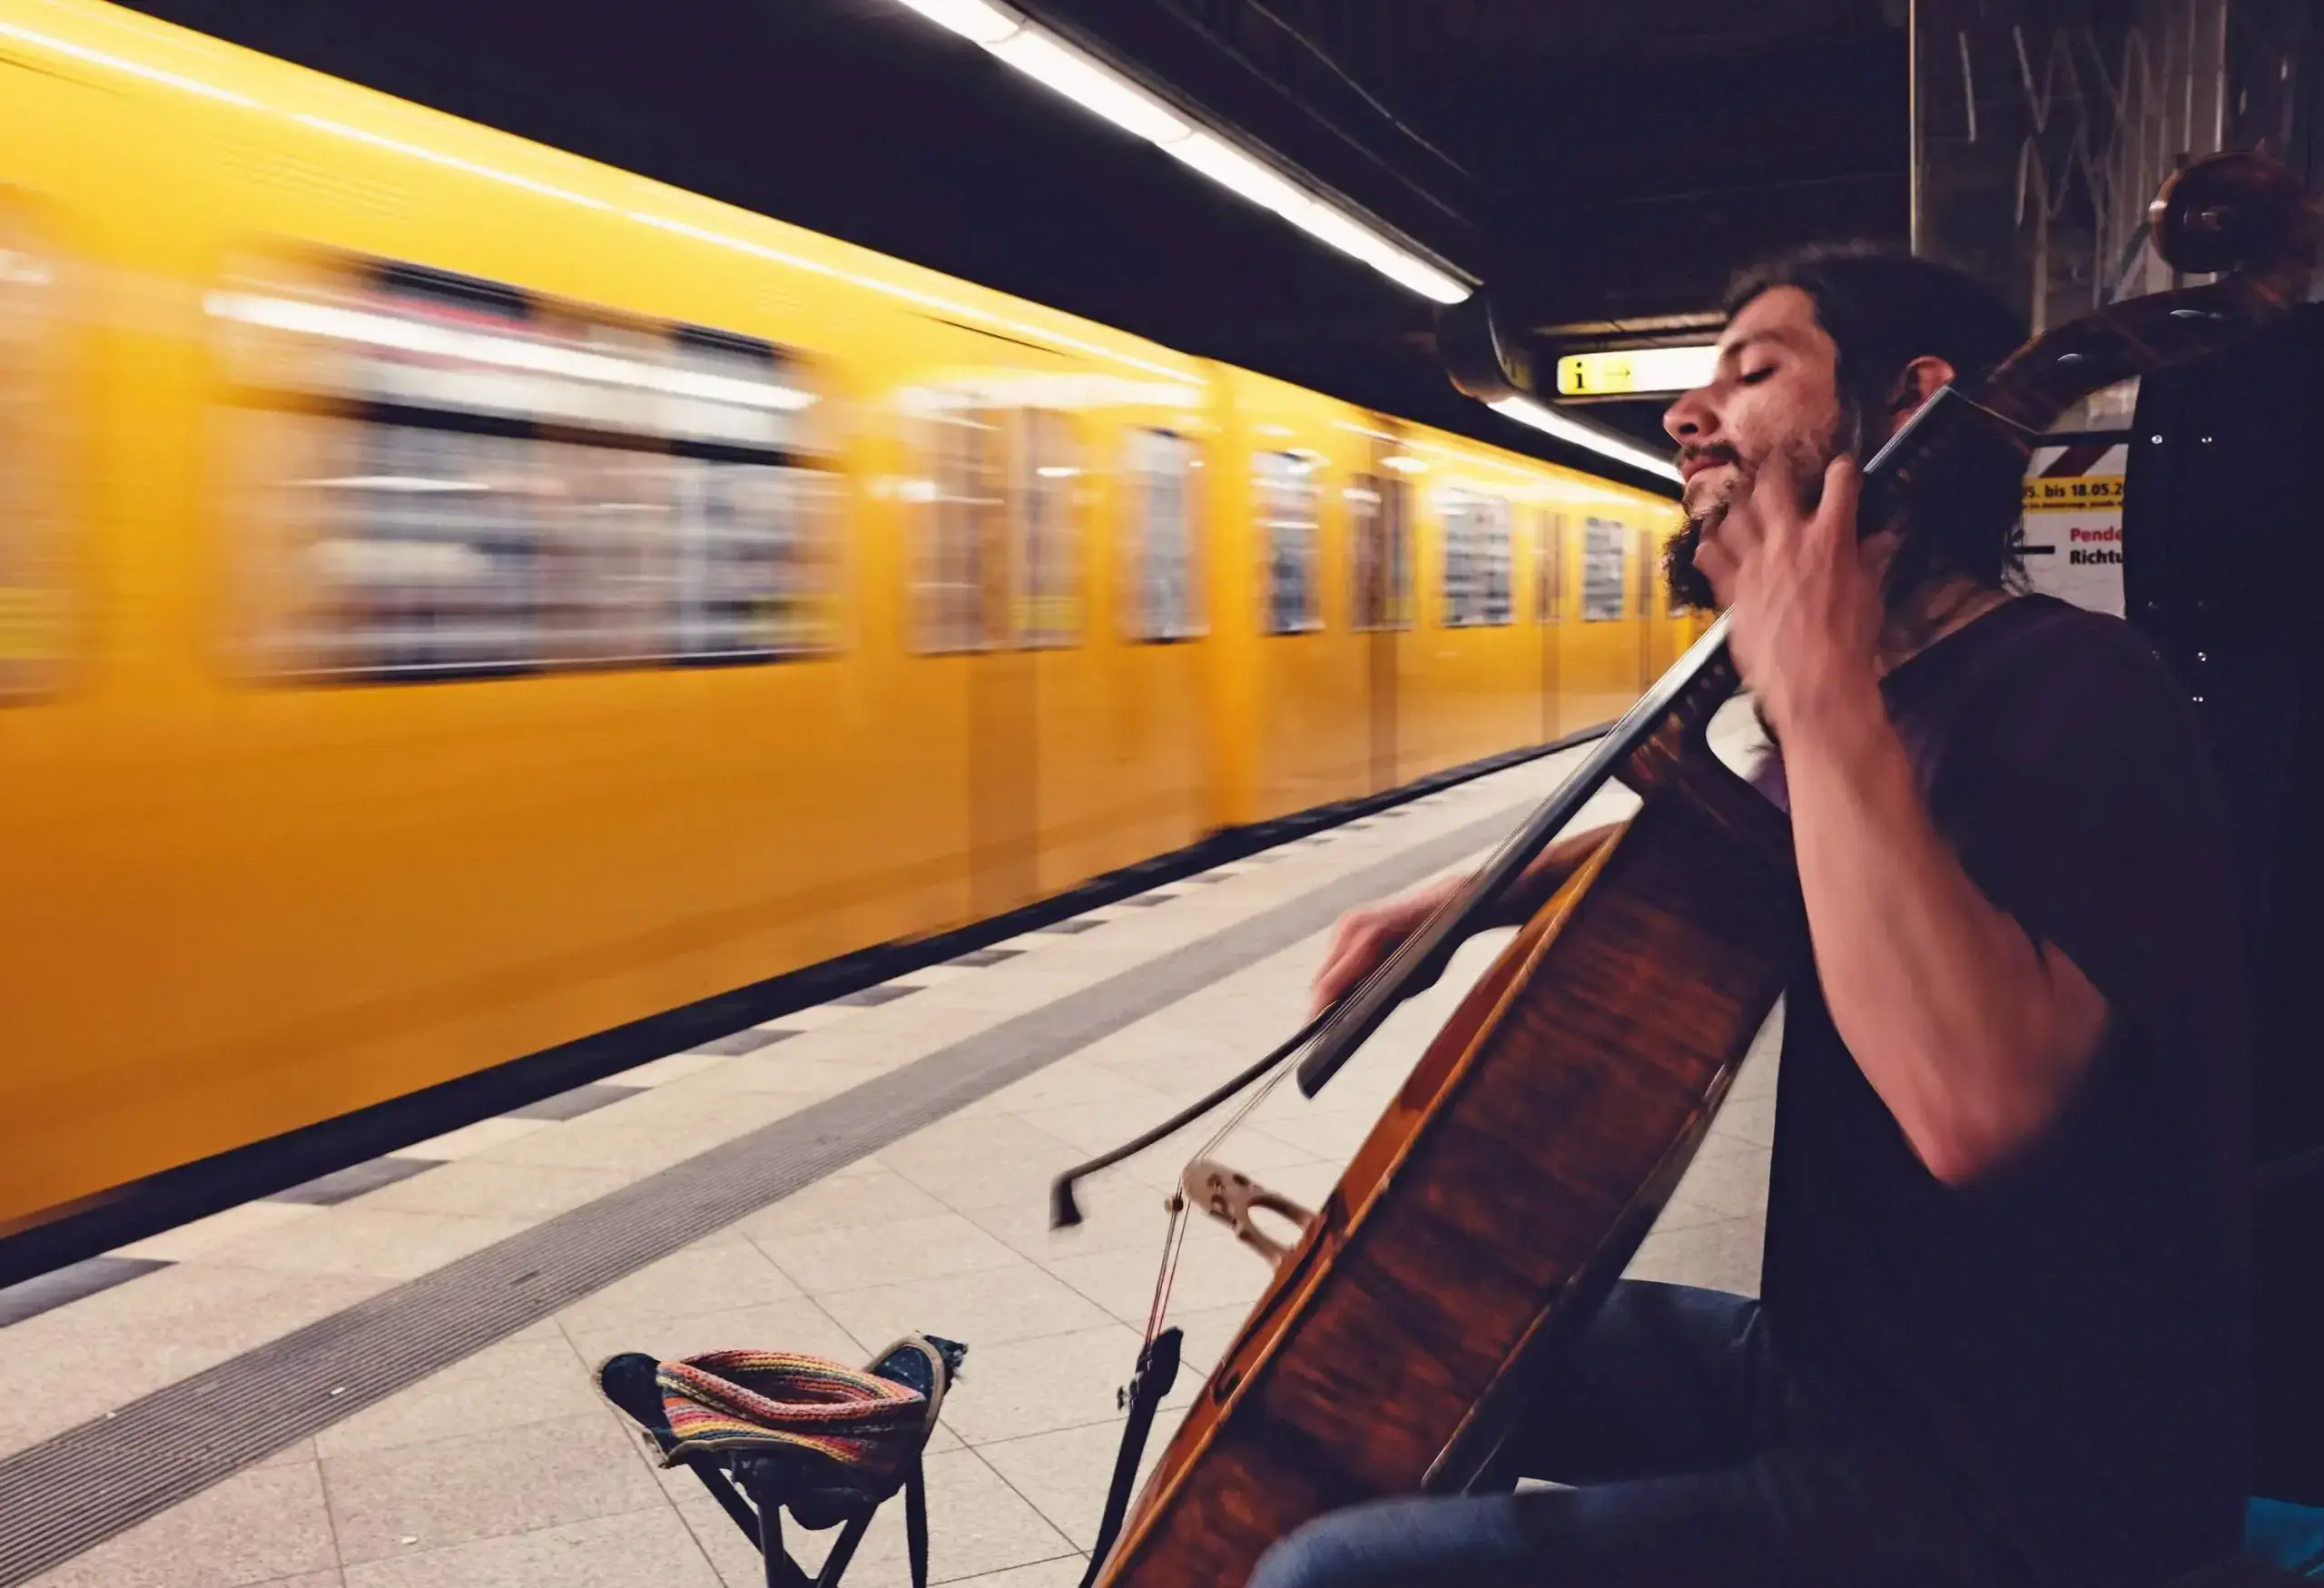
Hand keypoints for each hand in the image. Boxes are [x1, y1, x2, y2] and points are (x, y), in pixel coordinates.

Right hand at [1310, 873, 1463, 1015]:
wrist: (1441, 904)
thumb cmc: (1436, 944)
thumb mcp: (1414, 979)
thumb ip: (1381, 995)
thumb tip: (1355, 1014)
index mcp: (1367, 942)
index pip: (1329, 983)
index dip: (1318, 1008)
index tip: (1313, 1026)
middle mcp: (1350, 928)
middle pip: (1322, 977)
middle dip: (1323, 999)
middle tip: (1327, 1021)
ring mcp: (1346, 922)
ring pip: (1326, 966)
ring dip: (1333, 983)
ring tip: (1345, 1000)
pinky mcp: (1347, 921)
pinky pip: (1334, 954)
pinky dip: (1341, 969)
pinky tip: (1356, 977)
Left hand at [1710, 451, 1885, 739]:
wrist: (1815, 682)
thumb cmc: (1849, 642)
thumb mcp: (1870, 596)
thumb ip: (1871, 561)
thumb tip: (1882, 540)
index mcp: (1830, 538)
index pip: (1839, 484)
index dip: (1842, 470)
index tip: (1841, 468)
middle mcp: (1788, 541)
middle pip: (1772, 486)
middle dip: (1774, 471)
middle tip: (1774, 470)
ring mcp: (1755, 564)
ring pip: (1735, 516)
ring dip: (1738, 506)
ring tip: (1742, 504)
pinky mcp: (1732, 590)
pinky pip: (1711, 557)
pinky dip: (1710, 546)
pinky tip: (1709, 543)